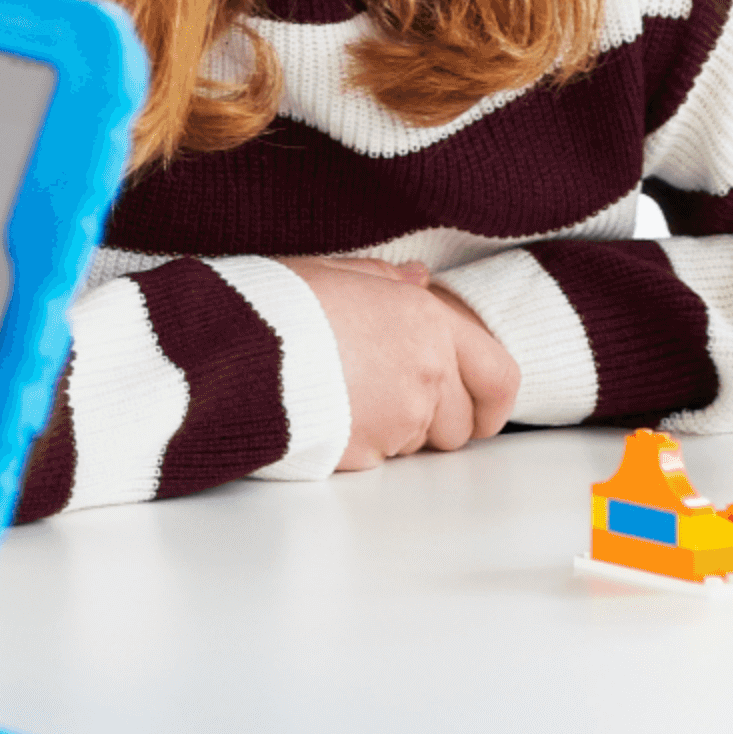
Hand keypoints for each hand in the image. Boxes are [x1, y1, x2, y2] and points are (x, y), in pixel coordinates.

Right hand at [295, 256, 520, 470]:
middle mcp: (426, 373)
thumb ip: (388, 282)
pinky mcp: (365, 454)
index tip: (482, 410)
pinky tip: (328, 415)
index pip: (500, 375)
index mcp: (428, 323)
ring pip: (419, 446)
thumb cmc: (277, 304)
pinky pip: (380, 460)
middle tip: (392, 397)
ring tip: (349, 398)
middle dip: (435, 419)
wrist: (232, 349)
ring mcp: (399, 419)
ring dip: (398, 432)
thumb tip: (417, 282)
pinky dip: (362, 445)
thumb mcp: (336, 273)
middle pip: (460, 425)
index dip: (495, 401)